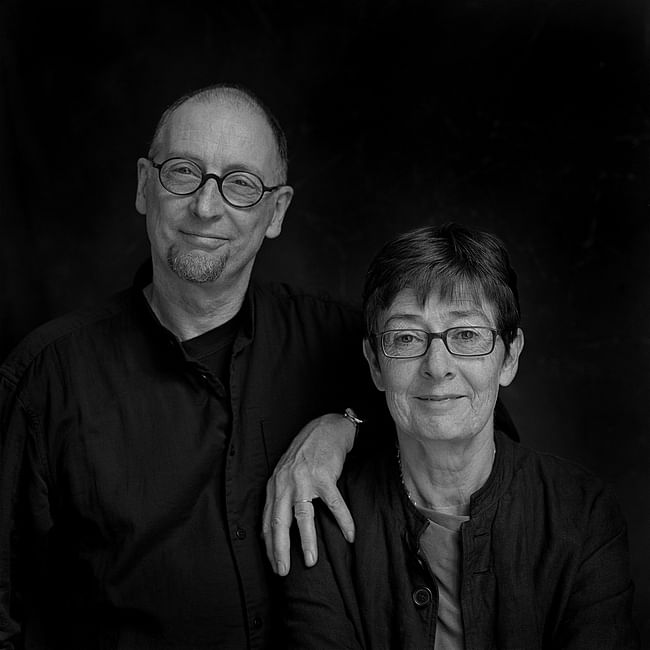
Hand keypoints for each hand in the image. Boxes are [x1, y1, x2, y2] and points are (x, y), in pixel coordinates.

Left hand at [262, 413, 356, 575]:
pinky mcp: (325, 476)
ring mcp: (305, 479)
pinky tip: (350, 534)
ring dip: (307, 541)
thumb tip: (274, 526)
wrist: (326, 428)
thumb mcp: (285, 472)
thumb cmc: (306, 452)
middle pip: (280, 522)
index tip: (273, 563)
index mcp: (275, 484)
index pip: (267, 520)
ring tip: (312, 561)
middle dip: (280, 550)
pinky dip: (343, 521)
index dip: (269, 544)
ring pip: (303, 516)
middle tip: (283, 571)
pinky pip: (334, 504)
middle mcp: (286, 483)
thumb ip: (279, 495)